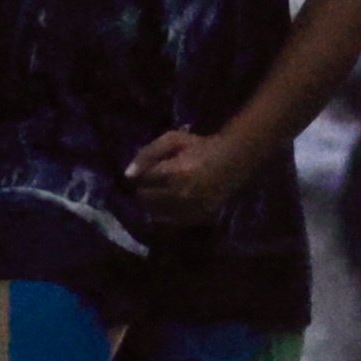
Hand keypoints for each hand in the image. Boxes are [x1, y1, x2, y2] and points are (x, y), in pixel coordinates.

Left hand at [124, 129, 253, 226]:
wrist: (233, 160)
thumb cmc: (201, 146)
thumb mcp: (173, 140)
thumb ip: (148, 153)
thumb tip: (127, 174)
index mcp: (173, 173)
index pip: (142, 180)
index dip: (141, 174)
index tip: (147, 169)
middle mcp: (181, 195)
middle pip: (145, 199)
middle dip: (144, 189)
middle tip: (152, 181)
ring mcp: (190, 209)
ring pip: (156, 213)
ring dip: (153, 203)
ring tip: (161, 191)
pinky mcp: (198, 218)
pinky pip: (171, 221)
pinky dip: (166, 213)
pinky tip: (171, 201)